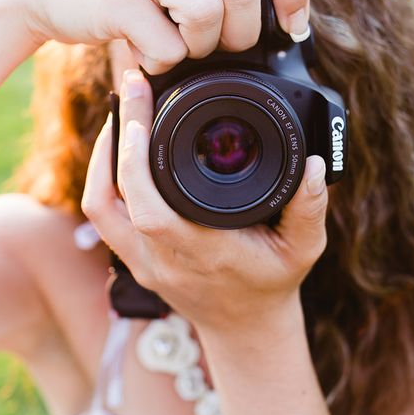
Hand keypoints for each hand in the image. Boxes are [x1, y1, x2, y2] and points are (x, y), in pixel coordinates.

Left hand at [81, 69, 328, 331]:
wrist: (245, 328)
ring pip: (98, 206)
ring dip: (101, 155)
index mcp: (202, 253)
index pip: (150, 210)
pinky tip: (119, 143)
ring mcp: (142, 262)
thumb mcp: (304, 249)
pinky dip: (103, 175)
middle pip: (112, 200)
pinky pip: (102, 214)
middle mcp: (163, 260)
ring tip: (121, 109)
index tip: (140, 112)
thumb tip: (316, 165)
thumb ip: (310, 209)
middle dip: (115, 137)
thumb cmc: (273, 283)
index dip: (134, 162)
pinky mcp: (132, 259)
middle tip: (132, 86)